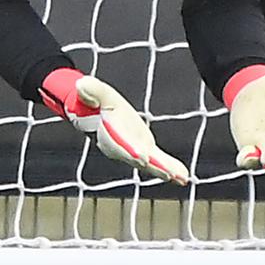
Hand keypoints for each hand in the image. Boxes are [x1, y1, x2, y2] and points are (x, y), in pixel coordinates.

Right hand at [40, 70, 189, 184]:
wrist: (94, 115)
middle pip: (139, 159)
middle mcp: (123, 147)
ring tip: (181, 178)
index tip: (142, 157)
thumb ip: (91, 90)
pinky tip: (183, 177)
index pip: (120, 144)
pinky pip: (158, 161)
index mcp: (111, 134)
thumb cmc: (96, 103)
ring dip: (165, 170)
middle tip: (168, 173)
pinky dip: (171, 168)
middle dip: (153, 166)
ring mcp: (135, 150)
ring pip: (150, 164)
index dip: (130, 151)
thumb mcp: (96, 93)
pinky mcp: (144, 150)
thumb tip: (81, 85)